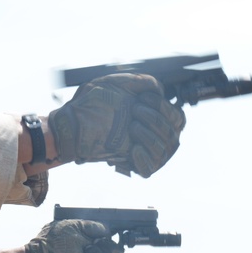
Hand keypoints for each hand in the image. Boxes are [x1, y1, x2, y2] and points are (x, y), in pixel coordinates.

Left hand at [48, 73, 184, 177]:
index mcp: (154, 116)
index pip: (178, 118)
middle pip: (173, 134)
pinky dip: (144, 159)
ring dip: (150, 136)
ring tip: (132, 127)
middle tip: (135, 111)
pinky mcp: (131, 164)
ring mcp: (143, 150)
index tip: (142, 99)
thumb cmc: (95, 100)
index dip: (165, 108)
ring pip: (163, 151)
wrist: (73, 120)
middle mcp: (152, 134)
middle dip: (156, 120)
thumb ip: (144, 82)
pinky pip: (149, 169)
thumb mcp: (120, 83)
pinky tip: (133, 149)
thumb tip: (161, 90)